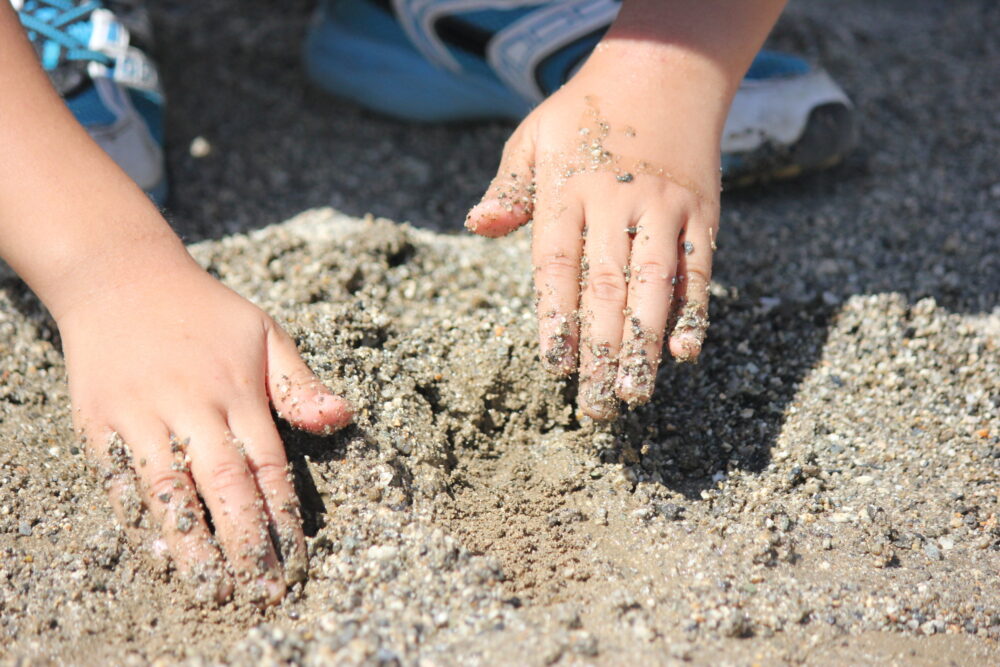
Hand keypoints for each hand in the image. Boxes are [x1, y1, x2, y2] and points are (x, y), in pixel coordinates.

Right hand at [57, 262, 351, 604]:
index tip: (296, 560)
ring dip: (192, 543)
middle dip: (246, 543)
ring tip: (213, 588)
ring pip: (168, 490)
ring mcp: (140, 414)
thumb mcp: (264, 333)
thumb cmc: (205, 312)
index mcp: (238, 389)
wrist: (120, 277)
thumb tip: (342, 418)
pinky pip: (118, 479)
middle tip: (263, 590)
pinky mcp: (98, 422)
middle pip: (223, 486)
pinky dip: (137, 518)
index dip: (283, 516)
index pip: (267, 465)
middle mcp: (190, 405)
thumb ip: (300, 384)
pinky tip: (159, 552)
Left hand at [466, 43, 722, 419]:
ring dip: (644, 344)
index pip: (558, 263)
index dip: (557, 316)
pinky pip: (699, 267)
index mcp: (568, 188)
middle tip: (594, 408)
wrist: (664, 67)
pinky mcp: (702, 212)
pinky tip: (686, 351)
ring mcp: (664, 208)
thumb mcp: (534, 135)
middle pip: (607, 286)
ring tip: (634, 395)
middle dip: (601, 351)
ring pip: (655, 285)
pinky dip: (694, 310)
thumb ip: (510, 186)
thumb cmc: (585, 112)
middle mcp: (617, 202)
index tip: (555, 365)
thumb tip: (478, 225)